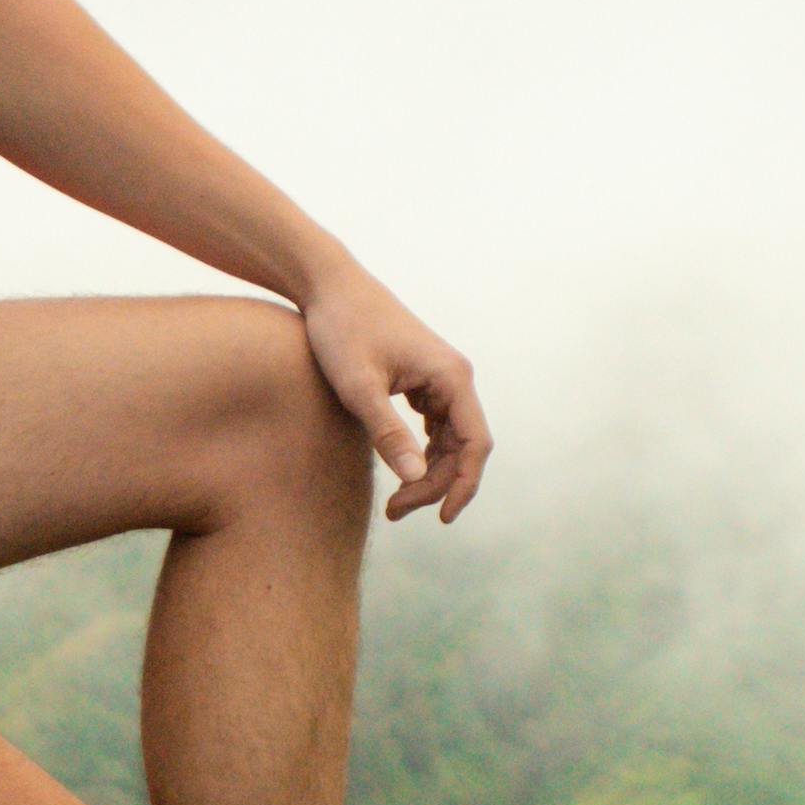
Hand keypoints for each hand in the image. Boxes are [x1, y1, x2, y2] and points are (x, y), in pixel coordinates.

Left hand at [302, 264, 492, 526]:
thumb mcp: (359, 387)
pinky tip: (399, 467)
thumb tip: (415, 477)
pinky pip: (435, 425)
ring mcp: (439, 376)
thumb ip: (387, 432)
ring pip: (449, 439)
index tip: (441, 518)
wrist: (328, 286)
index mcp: (451, 377)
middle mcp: (454, 376)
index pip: (476, 444)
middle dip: (435, 484)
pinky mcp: (422, 378)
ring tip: (395, 501)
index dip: (463, 486)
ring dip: (429, 471)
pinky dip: (422, 451)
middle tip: (395, 511)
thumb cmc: (341, 330)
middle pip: (463, 447)